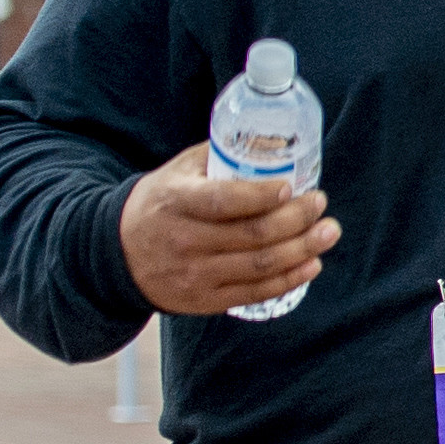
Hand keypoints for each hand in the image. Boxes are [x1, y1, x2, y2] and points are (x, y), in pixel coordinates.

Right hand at [116, 143, 337, 317]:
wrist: (116, 254)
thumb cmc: (159, 204)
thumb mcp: (177, 172)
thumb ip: (219, 156)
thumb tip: (272, 143)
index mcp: (176, 203)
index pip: (222, 201)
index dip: (260, 196)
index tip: (290, 187)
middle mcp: (183, 241)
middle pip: (252, 234)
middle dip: (296, 219)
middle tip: (320, 204)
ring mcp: (194, 274)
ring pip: (259, 265)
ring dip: (302, 249)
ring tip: (328, 232)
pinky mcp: (203, 300)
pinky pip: (254, 292)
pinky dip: (288, 279)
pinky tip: (311, 264)